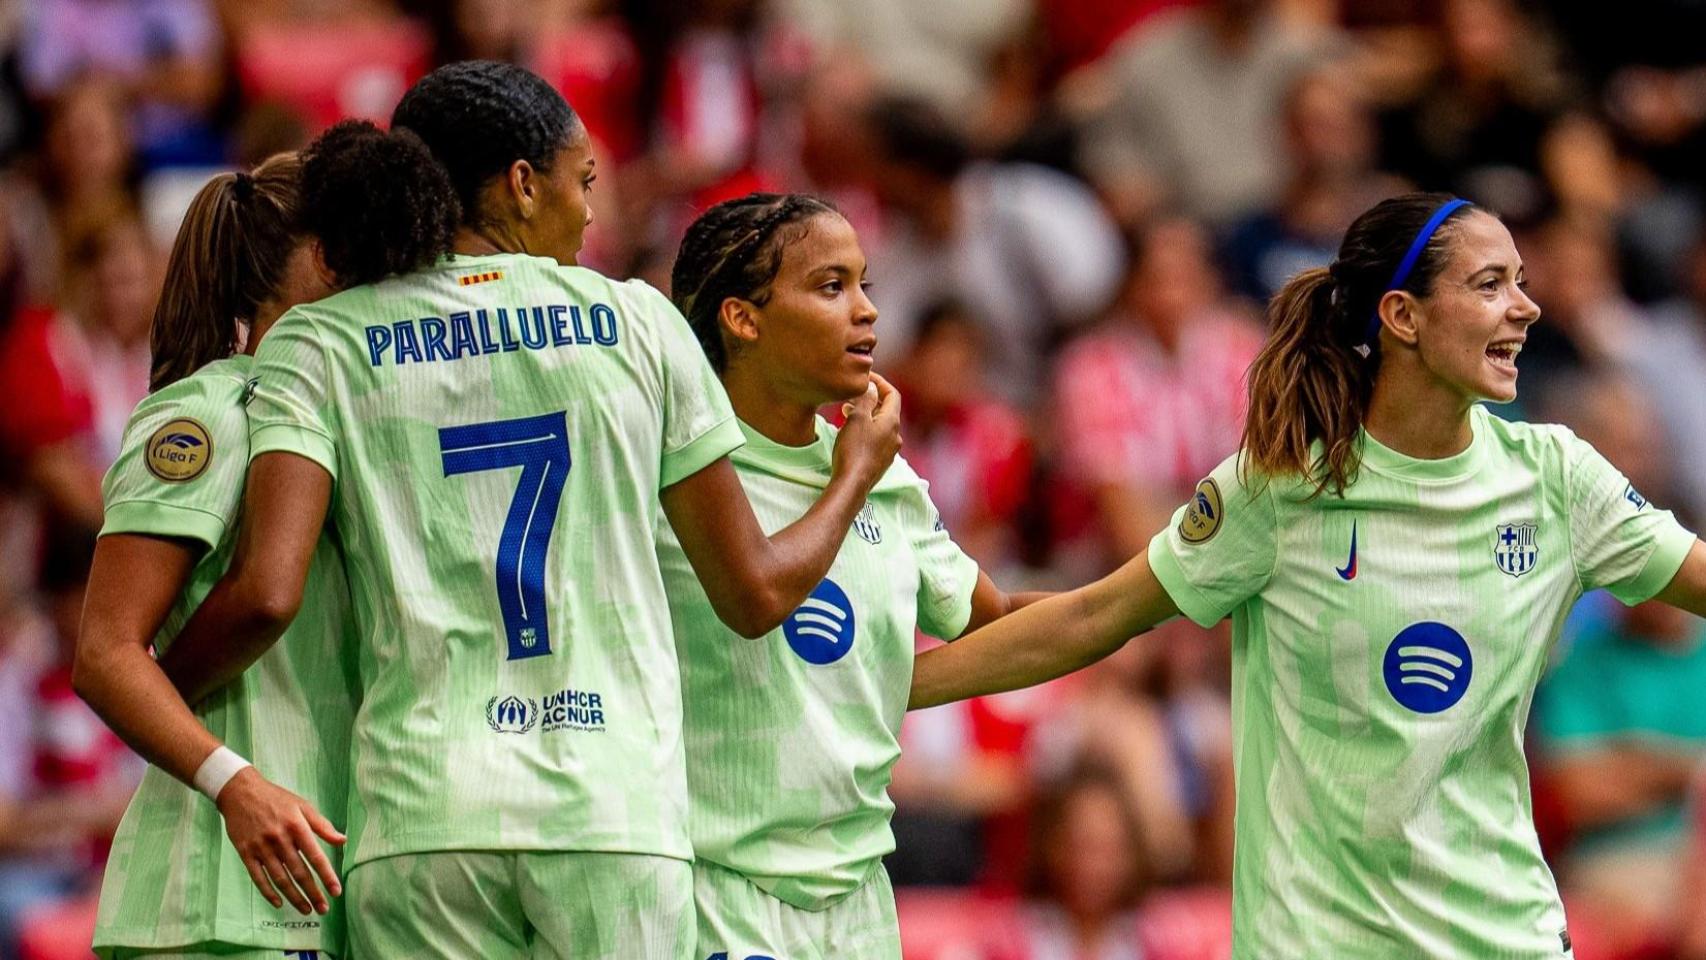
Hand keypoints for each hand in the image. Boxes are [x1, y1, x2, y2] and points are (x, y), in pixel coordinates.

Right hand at [214, 766, 345, 914]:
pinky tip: (279, 903)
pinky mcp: (245, 853)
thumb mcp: (303, 806)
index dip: (327, 876)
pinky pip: (258, 878)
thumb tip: (342, 840)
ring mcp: (261, 848)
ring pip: (280, 879)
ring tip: (306, 909)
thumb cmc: (276, 799)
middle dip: (313, 893)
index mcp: (296, 826)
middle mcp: (279, 839)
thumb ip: (322, 825)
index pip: (316, 857)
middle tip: (324, 909)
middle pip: (299, 872)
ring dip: (294, 897)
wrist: (240, 792)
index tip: (336, 891)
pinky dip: (268, 892)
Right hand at [832, 373, 901, 493]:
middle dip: (870, 398)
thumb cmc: (854, 450)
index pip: (893, 394)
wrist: (852, 484)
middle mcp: (895, 435)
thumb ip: (866, 399)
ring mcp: (889, 450)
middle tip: (852, 394)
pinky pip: (876, 438)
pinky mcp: (880, 461)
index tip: (865, 377)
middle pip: (887, 409)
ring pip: (880, 424)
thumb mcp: (857, 418)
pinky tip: (851, 431)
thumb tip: (872, 387)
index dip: (880, 382)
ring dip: (866, 414)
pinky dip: (865, 428)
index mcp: (892, 422)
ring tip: (846, 410)